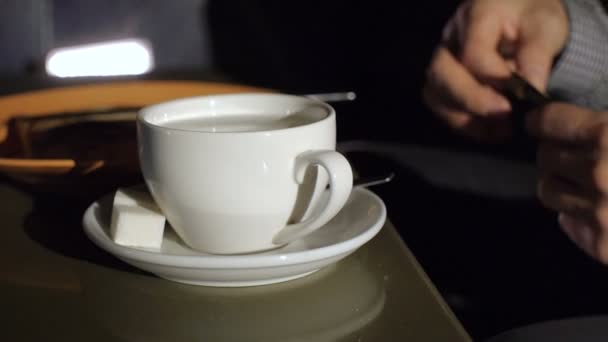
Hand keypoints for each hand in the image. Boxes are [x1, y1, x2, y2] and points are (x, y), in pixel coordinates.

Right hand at [423, 0, 568, 140]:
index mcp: (476, 15)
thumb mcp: (546, 29)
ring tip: (500, 128)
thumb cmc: (535, 21)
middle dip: (471, 100)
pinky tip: (490, 129)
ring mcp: (442, 60)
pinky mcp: (442, 81)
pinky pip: (440, 106)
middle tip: (504, 115)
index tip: (521, 96)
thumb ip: (537, 57)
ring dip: (464, 117)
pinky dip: (463, 123)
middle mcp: (450, 37)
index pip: (474, 53)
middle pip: (441, 73)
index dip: (495, 79)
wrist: (526, 21)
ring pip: (435, 94)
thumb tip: (530, 91)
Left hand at [529, 103, 607, 262]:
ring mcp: (598, 212)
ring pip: (547, 190)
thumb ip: (604, 124)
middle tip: (572, 154)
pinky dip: (576, 214)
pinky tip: (598, 208)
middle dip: (553, 153)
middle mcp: (597, 173)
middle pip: (544, 156)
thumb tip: (576, 117)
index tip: (540, 121)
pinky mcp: (601, 244)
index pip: (548, 120)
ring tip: (584, 182)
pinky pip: (567, 221)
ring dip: (559, 184)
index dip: (542, 120)